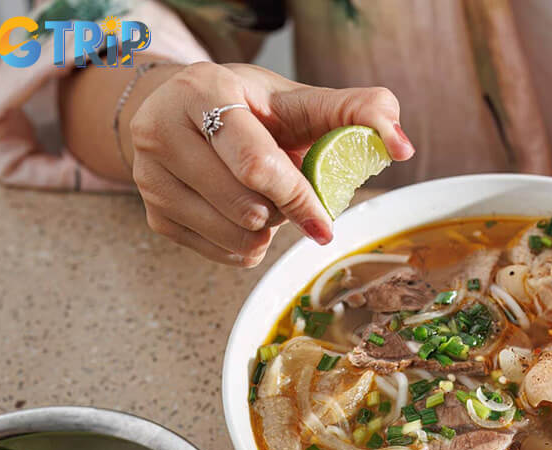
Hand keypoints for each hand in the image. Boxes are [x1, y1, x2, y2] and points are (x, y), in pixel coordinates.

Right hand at [129, 62, 413, 265]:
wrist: (185, 114)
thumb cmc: (253, 108)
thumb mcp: (302, 99)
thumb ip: (360, 111)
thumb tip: (402, 146)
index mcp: (203, 92)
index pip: (257, 166)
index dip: (300, 200)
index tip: (326, 225)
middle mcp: (161, 132)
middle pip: (246, 208)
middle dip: (283, 210)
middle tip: (287, 189)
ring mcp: (150, 177)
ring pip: (234, 237)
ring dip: (267, 229)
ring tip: (263, 198)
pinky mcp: (153, 215)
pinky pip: (222, 255)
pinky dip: (248, 244)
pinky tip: (244, 213)